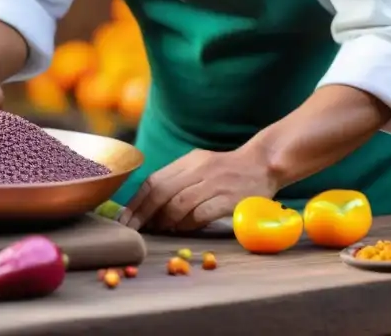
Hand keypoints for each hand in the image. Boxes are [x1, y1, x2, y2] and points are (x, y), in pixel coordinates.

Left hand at [120, 146, 278, 232]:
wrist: (264, 163)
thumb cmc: (229, 170)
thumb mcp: (202, 166)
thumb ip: (180, 181)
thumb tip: (151, 207)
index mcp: (190, 160)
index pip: (155, 180)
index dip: (137, 201)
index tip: (125, 218)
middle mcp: (200, 169)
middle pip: (162, 191)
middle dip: (143, 213)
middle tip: (133, 230)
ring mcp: (215, 183)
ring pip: (178, 204)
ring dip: (164, 220)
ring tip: (158, 230)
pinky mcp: (229, 199)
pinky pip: (200, 215)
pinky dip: (187, 225)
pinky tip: (183, 229)